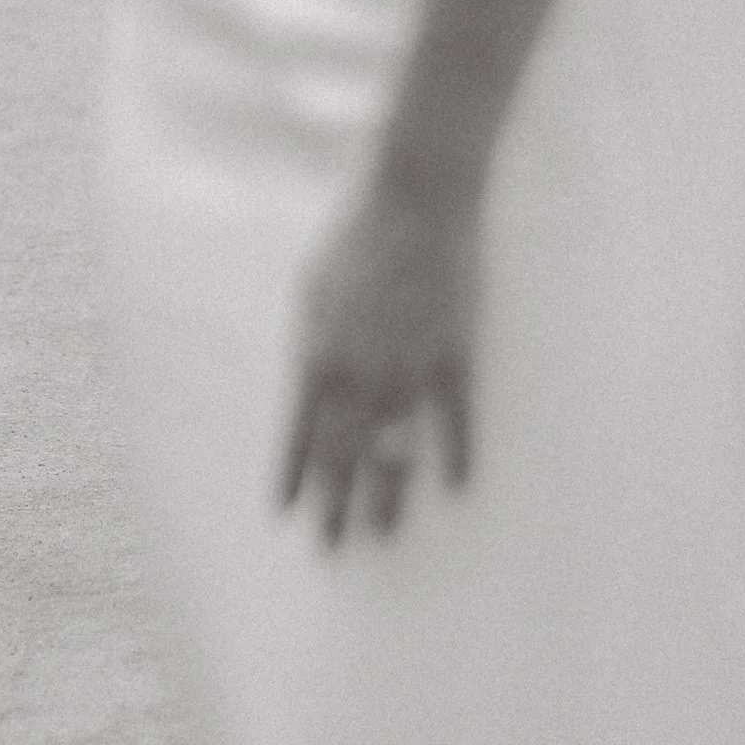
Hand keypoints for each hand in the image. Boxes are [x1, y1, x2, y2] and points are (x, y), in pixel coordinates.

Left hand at [279, 173, 477, 547]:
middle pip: (344, 454)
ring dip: (387, 496)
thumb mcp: (313, 288)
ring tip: (383, 535)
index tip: (288, 516)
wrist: (413, 196)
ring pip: (396, 450)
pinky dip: (455, 456)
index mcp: (318, 351)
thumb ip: (311, 344)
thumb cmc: (358, 238)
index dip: (294, 476)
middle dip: (336, 504)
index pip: (299, 432)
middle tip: (333, 548)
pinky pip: (455, 419)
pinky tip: (455, 489)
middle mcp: (360, 370)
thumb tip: (307, 392)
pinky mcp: (454, 354)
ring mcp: (409, 366)